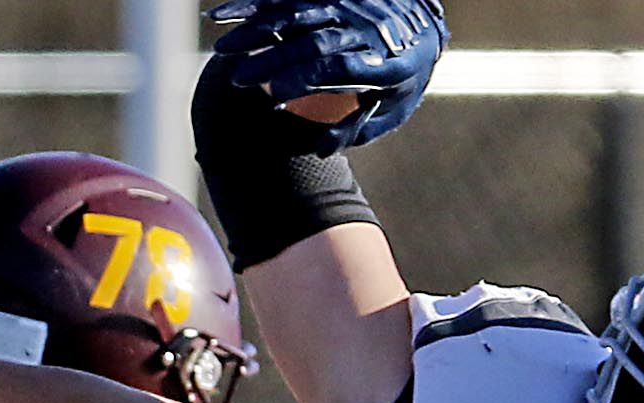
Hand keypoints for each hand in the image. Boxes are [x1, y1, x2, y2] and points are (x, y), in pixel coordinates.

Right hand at [208, 0, 446, 146]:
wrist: (424, 26)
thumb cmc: (400, 82)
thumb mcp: (390, 112)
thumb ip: (355, 130)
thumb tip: (319, 148)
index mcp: (385, 63)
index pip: (340, 67)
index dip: (306, 77)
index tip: (273, 95)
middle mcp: (365, 28)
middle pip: (314, 41)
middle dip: (273, 59)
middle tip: (238, 79)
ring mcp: (346, 5)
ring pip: (295, 13)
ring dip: (256, 29)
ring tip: (223, 50)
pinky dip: (250, 6)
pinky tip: (219, 17)